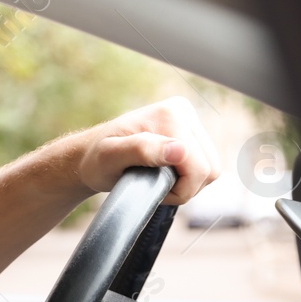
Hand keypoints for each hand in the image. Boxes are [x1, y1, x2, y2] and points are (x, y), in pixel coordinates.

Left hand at [75, 96, 221, 205]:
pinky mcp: (191, 133)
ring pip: (211, 168)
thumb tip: (180, 150)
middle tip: (152, 186)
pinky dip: (188, 178)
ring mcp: (190, 121)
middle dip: (184, 187)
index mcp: (171, 114)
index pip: (199, 166)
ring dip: (187, 183)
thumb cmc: (96, 160)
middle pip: (210, 168)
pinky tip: (165, 175)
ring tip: (157, 181)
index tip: (150, 189)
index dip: (179, 189)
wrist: (90, 156)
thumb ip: (142, 151)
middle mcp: (184, 112)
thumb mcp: (110, 158)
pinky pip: (206, 165)